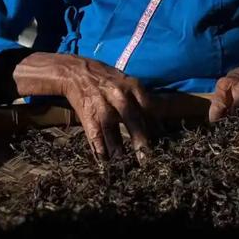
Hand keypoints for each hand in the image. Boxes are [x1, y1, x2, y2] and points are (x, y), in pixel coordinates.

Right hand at [13, 52, 151, 160]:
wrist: (77, 72)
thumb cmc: (108, 80)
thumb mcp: (127, 82)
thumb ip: (141, 101)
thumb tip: (159, 124)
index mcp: (132, 86)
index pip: (149, 107)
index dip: (156, 125)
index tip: (162, 140)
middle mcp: (119, 96)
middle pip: (132, 119)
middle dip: (140, 140)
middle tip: (147, 158)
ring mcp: (102, 107)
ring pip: (112, 132)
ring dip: (119, 152)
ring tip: (125, 166)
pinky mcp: (88, 117)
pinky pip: (96, 137)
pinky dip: (100, 151)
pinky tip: (105, 163)